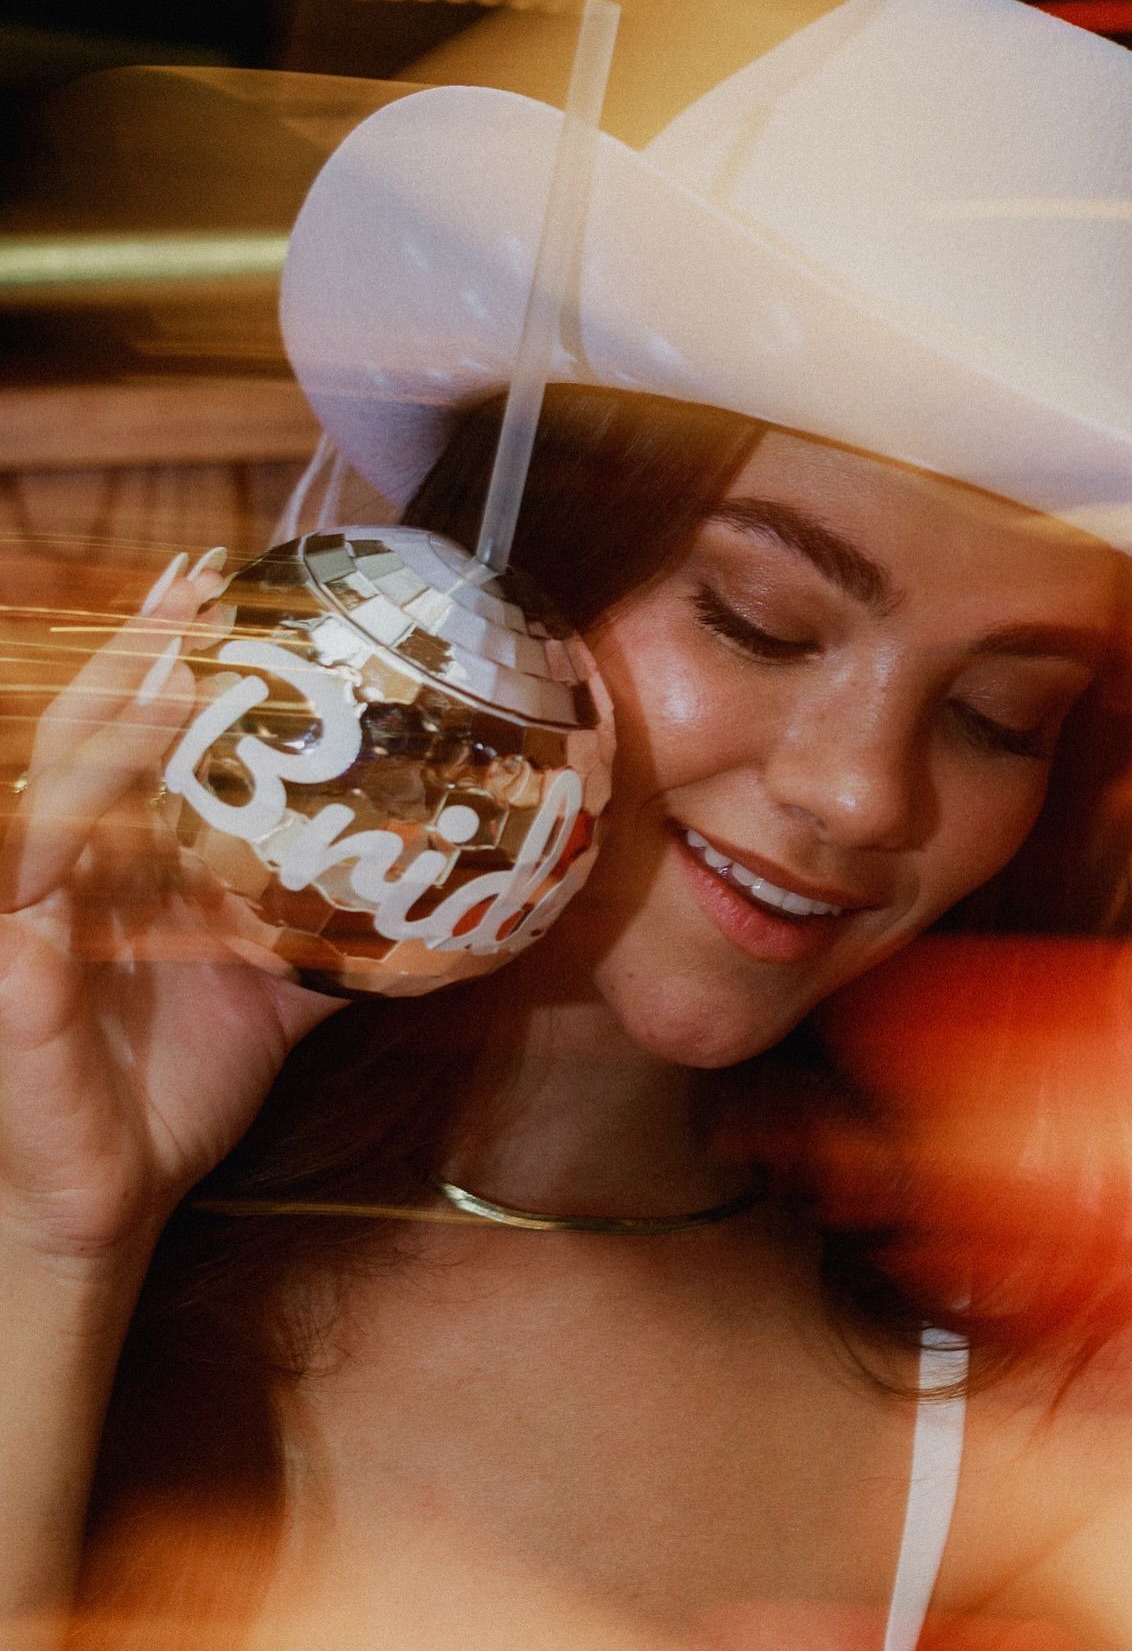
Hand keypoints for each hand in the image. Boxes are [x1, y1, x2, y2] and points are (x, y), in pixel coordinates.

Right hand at [0, 552, 342, 1275]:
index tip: (218, 588)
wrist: (106, 1200)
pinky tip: (81, 830)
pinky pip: (27, 924)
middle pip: (84, 741)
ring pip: (51, 804)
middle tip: (193, 588)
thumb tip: (432, 906)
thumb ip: (333, 945)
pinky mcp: (14, 993)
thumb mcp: (275, 1003)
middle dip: (131, 659)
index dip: (161, 660)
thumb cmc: (175, 1090)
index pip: (133, 739)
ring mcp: (31, 927)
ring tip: (155, 669)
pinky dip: (54, 863)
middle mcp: (68, 876)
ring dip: (101, 733)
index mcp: (123, 866)